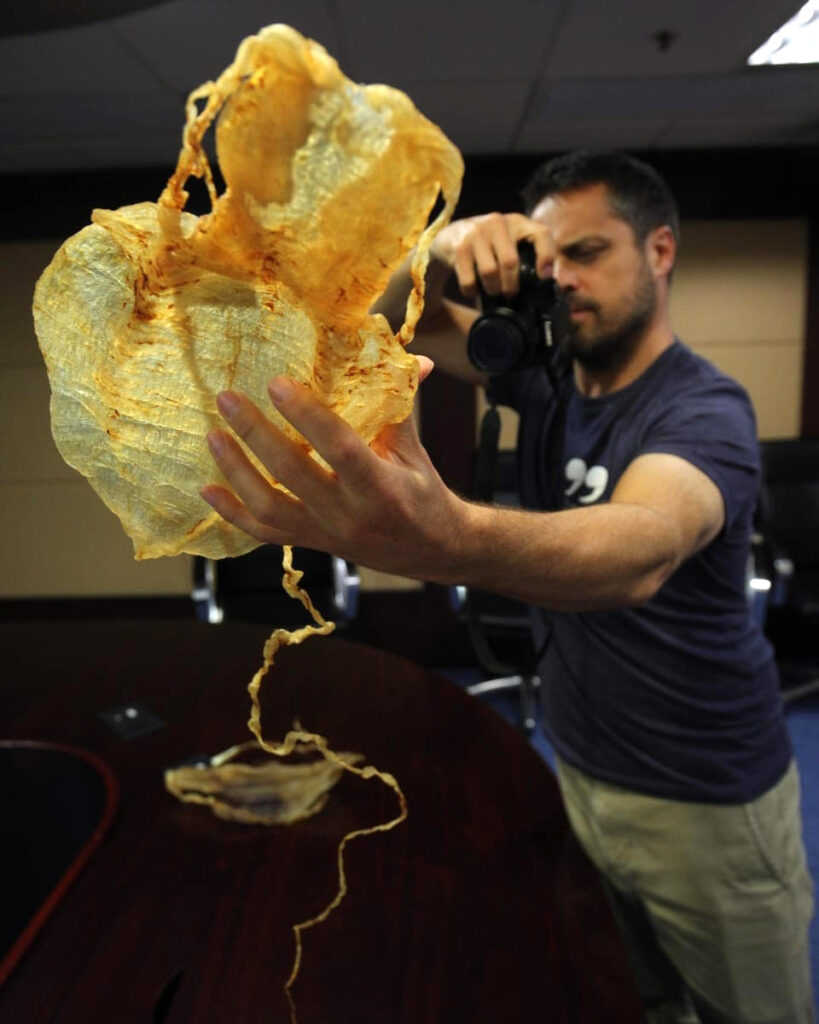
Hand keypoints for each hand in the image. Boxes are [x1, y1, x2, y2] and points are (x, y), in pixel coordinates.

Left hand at [200, 358, 471, 581]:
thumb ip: (400, 403)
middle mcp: (349, 515)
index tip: (277, 384)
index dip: (307, 416)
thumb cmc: (422, 492)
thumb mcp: (414, 449)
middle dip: (255, 433)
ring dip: (236, 471)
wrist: (430, 550)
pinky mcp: (311, 543)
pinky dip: (231, 512)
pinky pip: (263, 533)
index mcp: (381, 487)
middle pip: (292, 474)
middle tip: (228, 398)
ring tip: (213, 435)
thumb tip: (412, 355)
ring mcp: (326, 534)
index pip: (339, 449)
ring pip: (269, 508)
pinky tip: (207, 489)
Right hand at [431, 212, 554, 299]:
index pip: (541, 233)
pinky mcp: (459, 246)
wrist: (450, 237)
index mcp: (517, 221)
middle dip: (511, 286)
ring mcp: (476, 232)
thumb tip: (547, 282)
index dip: (546, 256)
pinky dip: (472, 291)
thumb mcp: (508, 241)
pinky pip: (469, 279)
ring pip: (490, 272)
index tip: (544, 277)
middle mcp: (498, 222)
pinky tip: (473, 289)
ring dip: (492, 289)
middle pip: (510, 262)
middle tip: (510, 294)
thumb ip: (527, 254)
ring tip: (492, 291)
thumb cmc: (487, 244)